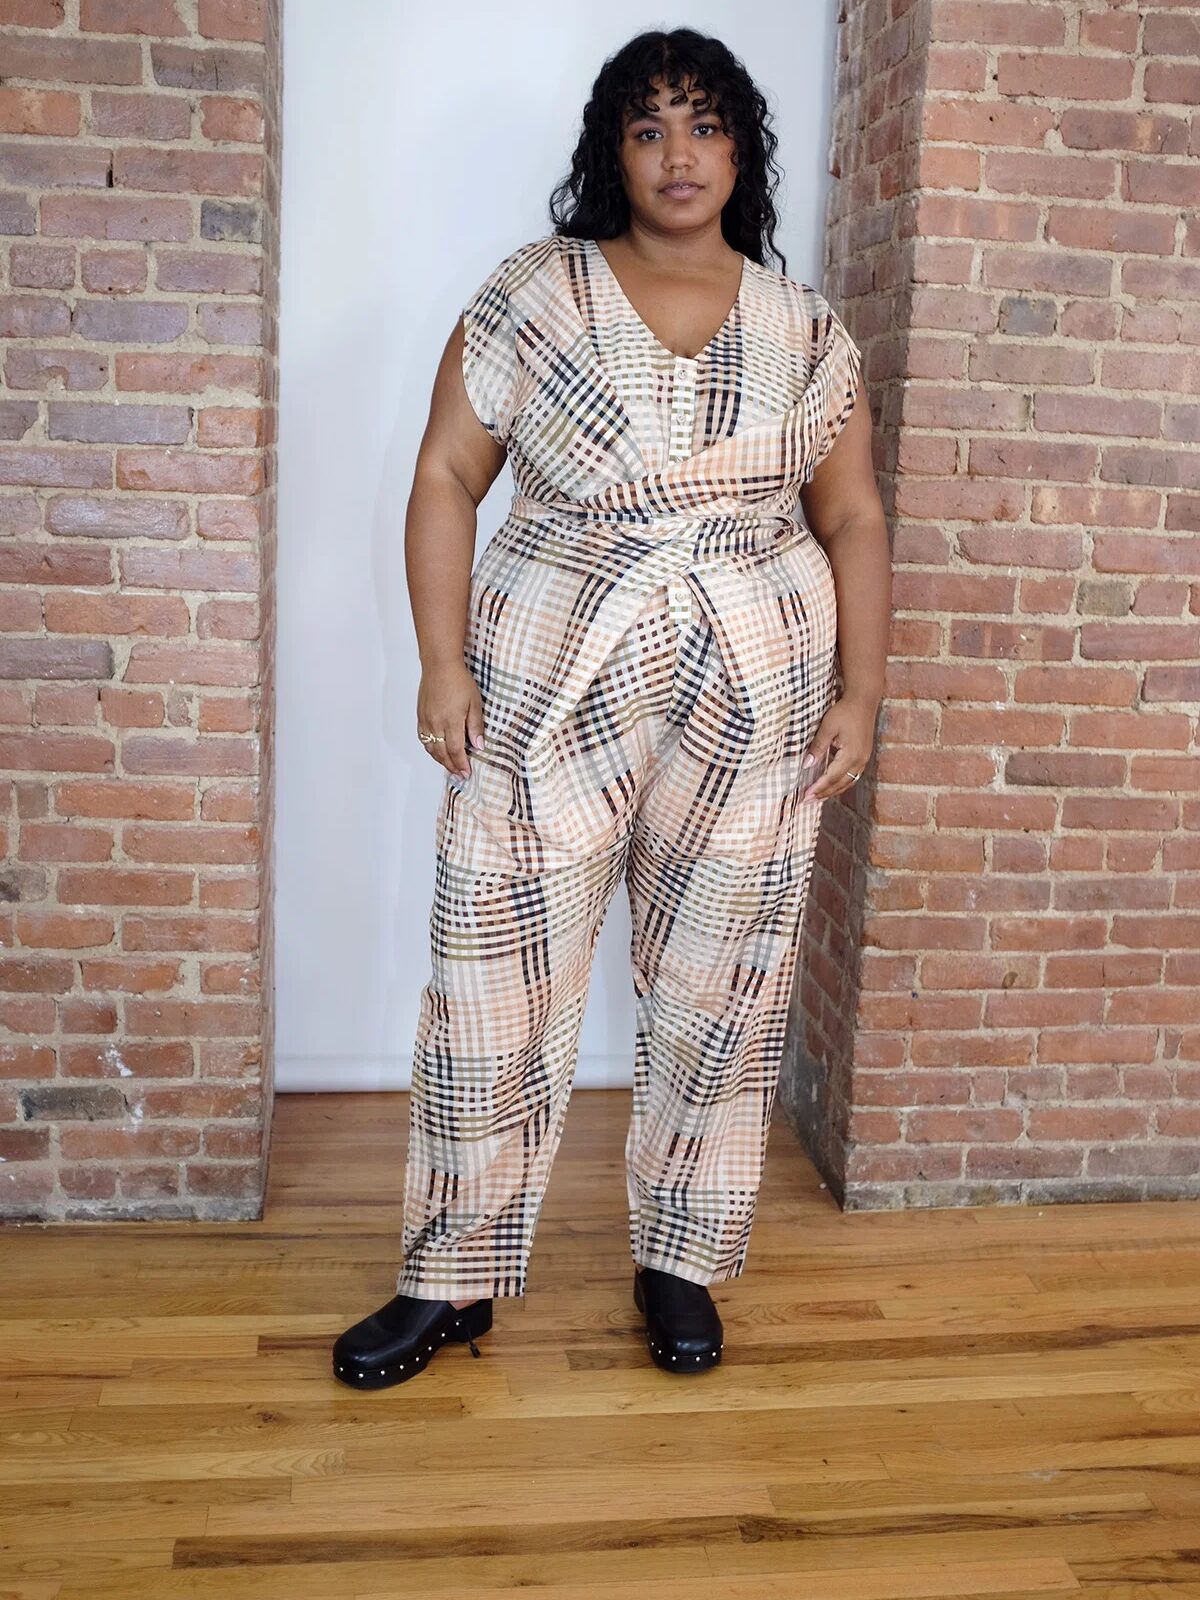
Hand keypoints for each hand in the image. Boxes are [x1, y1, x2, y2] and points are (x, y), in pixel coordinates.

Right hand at [416, 660, 485, 778]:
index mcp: (451, 721)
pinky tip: (437, 751)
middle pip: (442, 753)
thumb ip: (475, 725)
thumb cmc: (459, 680)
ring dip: (440, 760)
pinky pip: (423, 738)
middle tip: (459, 774)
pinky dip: (430, 749)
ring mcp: (426, 720)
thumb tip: (478, 745)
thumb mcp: (474, 702)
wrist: (439, 665)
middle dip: (451, 766)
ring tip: (450, 766)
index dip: (461, 764)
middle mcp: (436, 723)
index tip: (466, 773)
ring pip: (430, 748)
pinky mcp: (420, 716)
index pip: (456, 750)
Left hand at [800, 692, 877, 801]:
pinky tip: (832, 786)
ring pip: (848, 782)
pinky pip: (853, 776)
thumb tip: (806, 765)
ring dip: (832, 791)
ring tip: (818, 797)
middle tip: (808, 801)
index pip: (831, 777)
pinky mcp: (864, 756)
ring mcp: (864, 759)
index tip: (805, 796)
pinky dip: (841, 783)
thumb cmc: (845, 711)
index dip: (817, 788)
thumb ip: (817, 747)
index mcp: (851, 755)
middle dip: (823, 794)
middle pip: (840, 784)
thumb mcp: (827, 727)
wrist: (864, 700)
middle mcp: (860, 761)